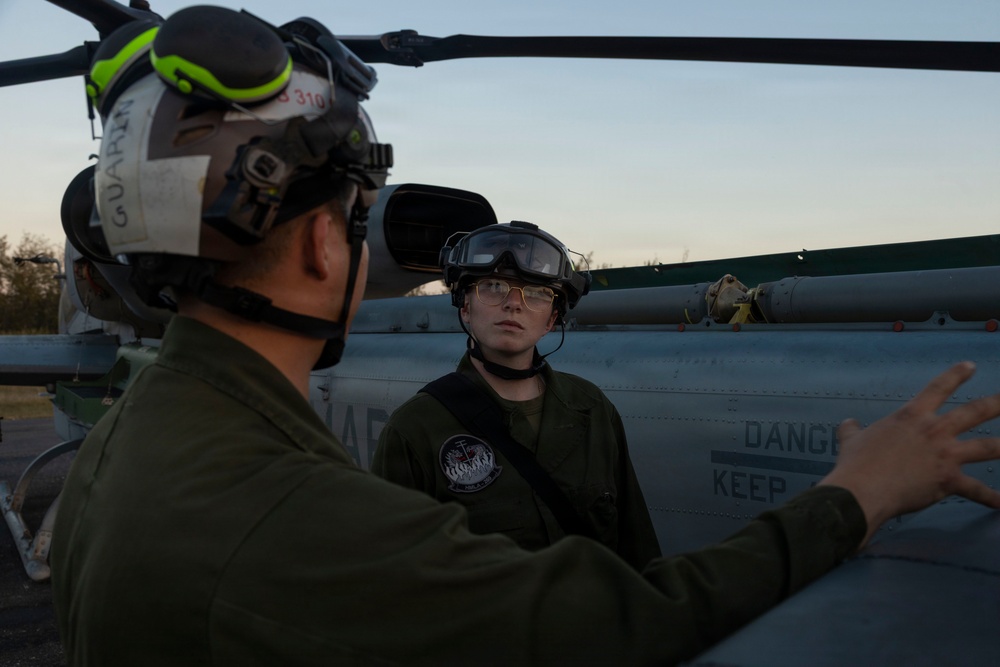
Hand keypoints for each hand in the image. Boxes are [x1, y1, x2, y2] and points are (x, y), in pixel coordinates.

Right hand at [819, 361, 999, 546]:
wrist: (863, 489)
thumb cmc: (856, 462)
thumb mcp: (851, 440)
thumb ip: (853, 429)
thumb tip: (849, 423)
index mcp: (911, 416)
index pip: (938, 387)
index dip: (956, 375)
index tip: (970, 366)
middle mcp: (935, 431)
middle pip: (975, 412)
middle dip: (998, 403)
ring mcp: (946, 455)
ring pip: (988, 447)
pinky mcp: (949, 480)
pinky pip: (976, 490)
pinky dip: (991, 498)